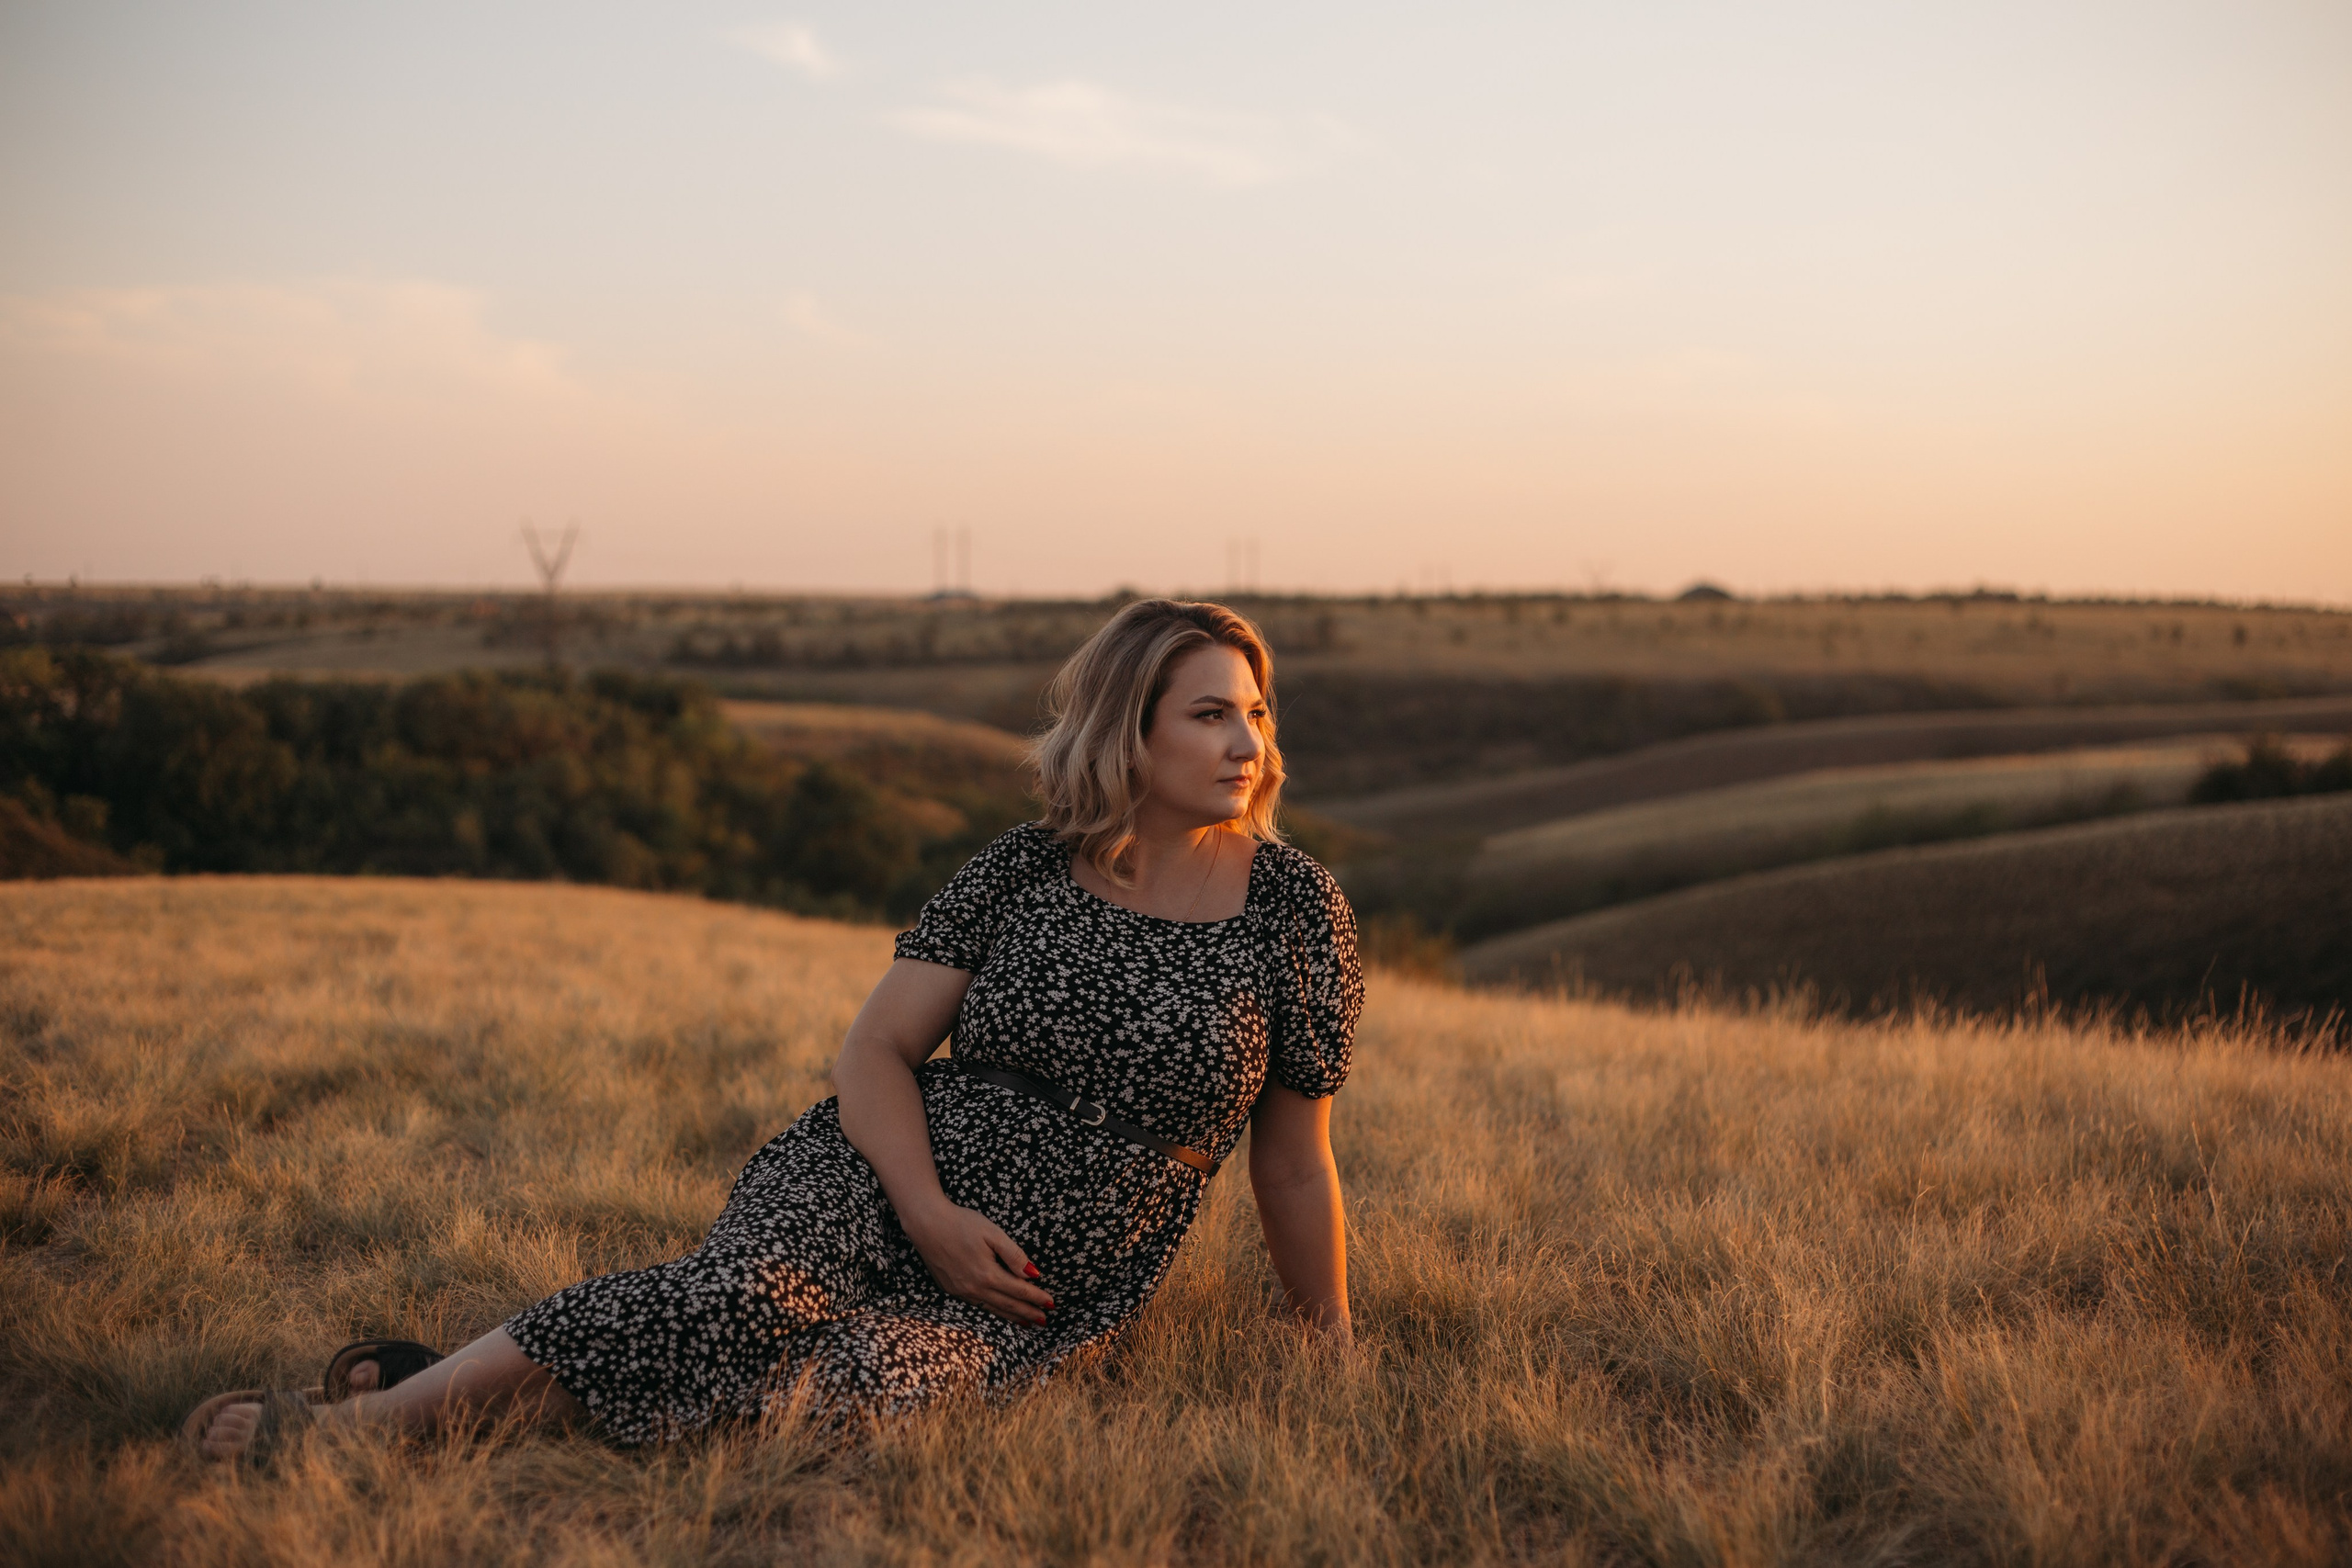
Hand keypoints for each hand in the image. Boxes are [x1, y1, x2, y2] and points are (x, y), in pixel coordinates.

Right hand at [899, 1199, 1055, 1327]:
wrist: (926, 1224)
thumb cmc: (961, 1223)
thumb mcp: (992, 1233)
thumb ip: (1013, 1254)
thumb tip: (1033, 1274)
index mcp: (988, 1274)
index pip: (1020, 1290)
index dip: (1037, 1298)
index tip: (1051, 1304)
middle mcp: (975, 1288)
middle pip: (1008, 1305)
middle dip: (1028, 1313)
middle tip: (1044, 1321)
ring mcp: (961, 1291)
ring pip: (992, 1309)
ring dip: (1012, 1317)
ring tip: (1027, 1323)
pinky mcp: (951, 1289)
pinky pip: (977, 1305)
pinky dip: (993, 1311)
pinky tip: (999, 1311)